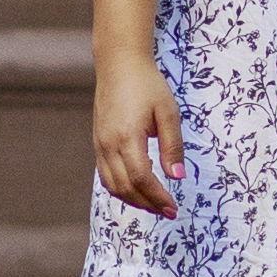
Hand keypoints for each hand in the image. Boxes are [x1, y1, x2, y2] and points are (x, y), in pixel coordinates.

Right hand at [92, 48, 186, 217]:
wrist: (119, 64)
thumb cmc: (147, 85)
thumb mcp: (168, 112)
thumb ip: (172, 146)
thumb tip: (178, 177)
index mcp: (127, 137)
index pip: (141, 178)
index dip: (158, 197)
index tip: (174, 208)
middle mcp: (109, 145)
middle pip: (126, 187)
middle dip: (148, 204)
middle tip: (169, 211)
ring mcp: (100, 145)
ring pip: (113, 186)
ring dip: (134, 200)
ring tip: (155, 204)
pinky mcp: (98, 143)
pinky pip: (106, 175)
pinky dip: (121, 188)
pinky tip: (138, 188)